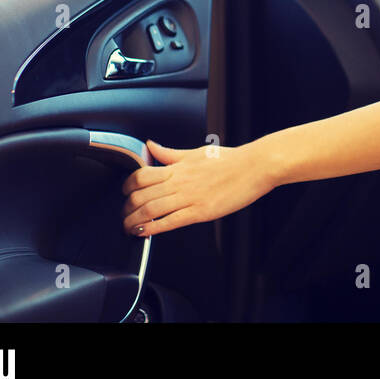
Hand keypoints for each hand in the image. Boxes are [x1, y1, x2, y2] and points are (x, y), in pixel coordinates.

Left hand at [120, 139, 274, 236]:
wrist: (255, 166)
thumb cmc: (230, 159)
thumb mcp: (196, 152)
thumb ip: (170, 153)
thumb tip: (150, 146)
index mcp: (178, 167)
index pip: (141, 175)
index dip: (127, 186)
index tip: (124, 194)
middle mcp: (180, 182)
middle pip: (141, 195)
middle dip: (126, 208)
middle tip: (124, 215)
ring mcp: (189, 197)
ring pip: (150, 210)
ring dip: (134, 221)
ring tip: (128, 227)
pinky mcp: (200, 211)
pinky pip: (170, 222)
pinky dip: (152, 229)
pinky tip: (144, 233)